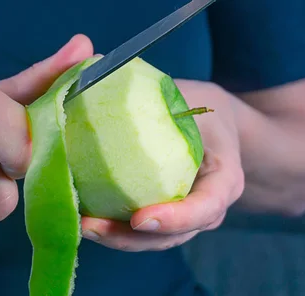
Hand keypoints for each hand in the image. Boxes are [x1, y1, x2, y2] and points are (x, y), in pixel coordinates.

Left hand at [81, 79, 244, 251]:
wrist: (210, 125)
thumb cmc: (199, 107)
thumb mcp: (188, 93)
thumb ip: (152, 88)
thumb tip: (90, 60)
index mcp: (224, 178)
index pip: (207, 207)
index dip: (177, 218)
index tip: (140, 218)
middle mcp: (207, 206)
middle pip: (173, 235)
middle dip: (131, 238)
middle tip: (91, 226)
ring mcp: (184, 217)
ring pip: (152, 241)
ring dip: (115, 239)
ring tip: (80, 226)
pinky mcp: (161, 216)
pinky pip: (138, 232)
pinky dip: (112, 229)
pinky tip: (81, 218)